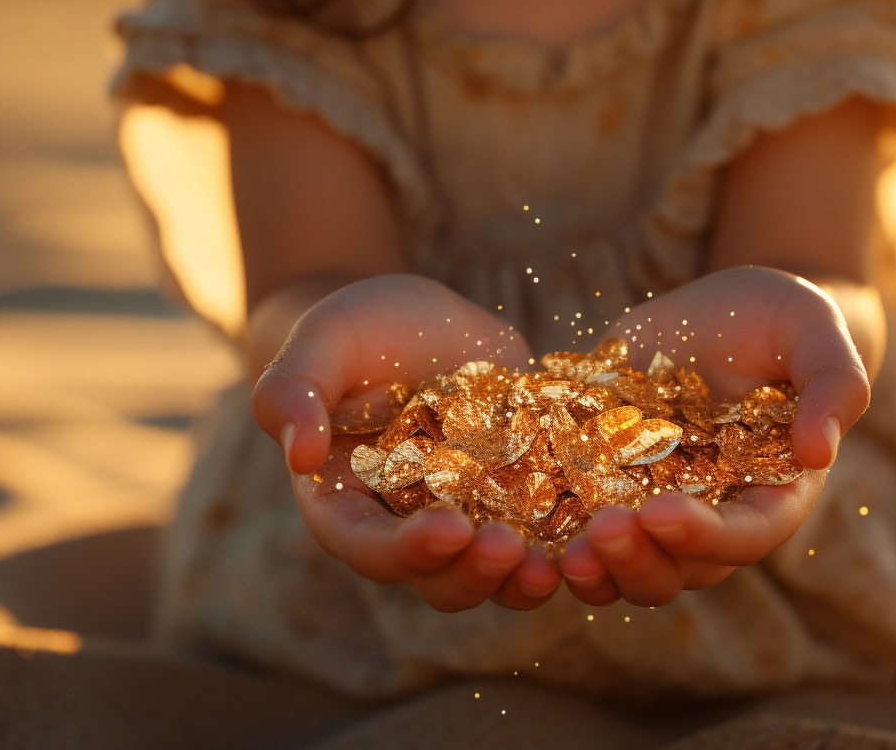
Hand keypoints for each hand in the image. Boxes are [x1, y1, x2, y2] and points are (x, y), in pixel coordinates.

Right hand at [253, 274, 561, 611]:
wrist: (419, 318)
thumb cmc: (355, 329)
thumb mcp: (321, 341)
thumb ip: (294, 388)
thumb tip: (300, 454)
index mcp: (347, 503)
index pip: (367, 547)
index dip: (405, 551)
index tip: (448, 531)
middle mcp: (407, 524)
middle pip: (437, 578)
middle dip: (473, 574)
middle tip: (510, 549)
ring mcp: (468, 513)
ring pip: (494, 572)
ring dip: (524, 578)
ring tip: (557, 564)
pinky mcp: (519, 492)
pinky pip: (545, 532)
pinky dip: (569, 540)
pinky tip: (601, 529)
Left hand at [558, 266, 870, 605]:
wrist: (715, 310)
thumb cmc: (776, 316)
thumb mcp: (811, 326)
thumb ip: (835, 380)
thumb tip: (822, 449)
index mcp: (775, 489)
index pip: (749, 535)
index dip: (706, 537)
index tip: (659, 513)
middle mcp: (717, 512)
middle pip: (685, 570)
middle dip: (642, 562)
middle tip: (600, 532)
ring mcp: (660, 504)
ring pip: (633, 568)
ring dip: (600, 571)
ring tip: (564, 553)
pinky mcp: (609, 484)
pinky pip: (583, 533)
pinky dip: (558, 544)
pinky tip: (525, 536)